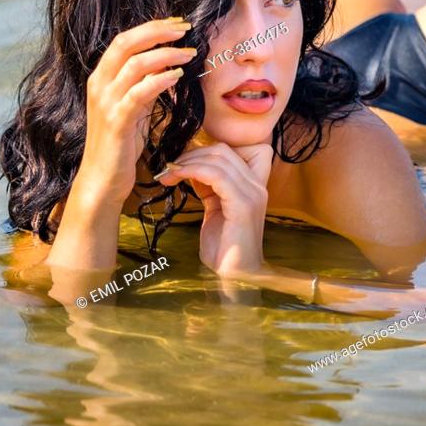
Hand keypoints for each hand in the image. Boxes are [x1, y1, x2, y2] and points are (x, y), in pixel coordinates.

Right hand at [76, 17, 195, 209]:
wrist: (103, 178)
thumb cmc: (121, 143)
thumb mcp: (133, 106)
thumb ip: (143, 83)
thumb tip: (166, 61)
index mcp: (101, 77)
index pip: (124, 40)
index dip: (151, 27)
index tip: (177, 23)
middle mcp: (99, 85)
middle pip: (126, 43)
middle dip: (158, 32)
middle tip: (185, 29)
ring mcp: (106, 103)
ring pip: (135, 65)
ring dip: (166, 54)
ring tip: (190, 53)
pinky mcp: (117, 121)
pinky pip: (139, 93)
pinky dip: (160, 80)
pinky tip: (178, 76)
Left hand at [155, 142, 273, 277]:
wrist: (235, 278)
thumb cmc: (224, 248)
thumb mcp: (216, 208)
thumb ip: (210, 186)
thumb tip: (191, 165)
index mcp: (254, 184)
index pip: (242, 147)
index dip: (214, 148)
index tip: (190, 159)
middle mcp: (258, 185)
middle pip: (223, 149)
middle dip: (192, 154)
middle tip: (169, 167)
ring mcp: (253, 193)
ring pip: (218, 157)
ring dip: (187, 161)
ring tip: (168, 174)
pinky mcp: (243, 205)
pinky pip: (214, 174)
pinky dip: (191, 170)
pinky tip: (176, 178)